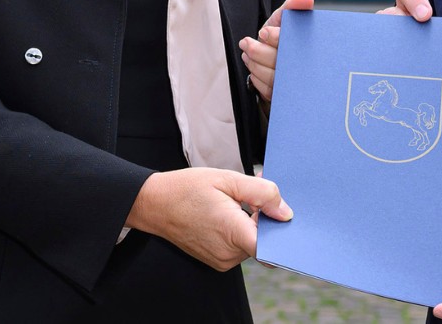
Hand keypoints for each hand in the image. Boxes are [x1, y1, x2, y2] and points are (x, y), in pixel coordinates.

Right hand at [125, 168, 291, 270]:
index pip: (271, 247)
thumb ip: (262, 193)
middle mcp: (228, 254)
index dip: (282, 231)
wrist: (155, 204)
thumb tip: (286, 213)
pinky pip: (239, 245)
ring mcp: (222, 260)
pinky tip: (231, 210)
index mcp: (232, 232)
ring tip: (238, 197)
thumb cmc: (188, 188)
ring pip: (252, 241)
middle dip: (266, 215)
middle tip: (256, 189)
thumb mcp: (228, 179)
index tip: (283, 212)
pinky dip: (241, 229)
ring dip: (253, 221)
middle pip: (264, 239)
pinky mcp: (217, 261)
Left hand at [239, 0, 312, 103]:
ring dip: (255, 64)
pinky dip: (256, 78)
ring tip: (247, 52)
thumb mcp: (284, 18)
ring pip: (271, 78)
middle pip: (279, 63)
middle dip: (259, 53)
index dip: (276, 38)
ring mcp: (292, 84)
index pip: (291, 44)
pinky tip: (253, 68)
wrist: (274, 53)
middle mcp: (301, 67)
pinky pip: (266, 90)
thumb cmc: (281, 35)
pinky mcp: (282, 96)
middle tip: (247, 43)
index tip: (264, 32)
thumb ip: (292, 6)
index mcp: (304, 47)